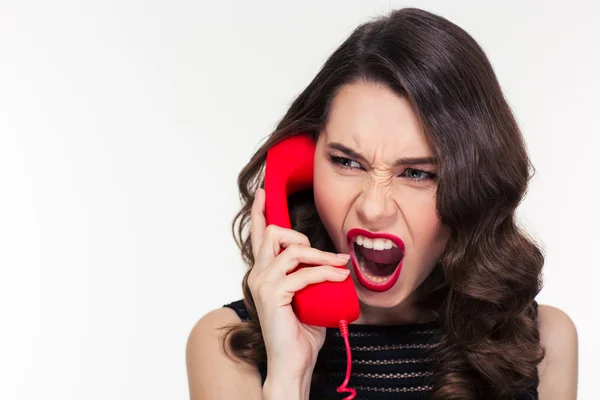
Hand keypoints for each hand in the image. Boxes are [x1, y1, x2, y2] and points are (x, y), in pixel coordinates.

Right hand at [247, 188, 350, 382]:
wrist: (294, 362)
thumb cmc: (302, 331)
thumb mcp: (308, 295)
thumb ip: (311, 275)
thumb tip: (334, 261)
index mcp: (264, 272)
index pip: (259, 235)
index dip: (261, 211)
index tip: (264, 192)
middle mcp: (259, 274)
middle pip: (274, 233)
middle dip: (303, 237)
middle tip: (326, 257)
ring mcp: (263, 284)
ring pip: (292, 250)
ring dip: (321, 257)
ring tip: (339, 267)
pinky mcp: (273, 295)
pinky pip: (303, 273)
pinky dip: (326, 273)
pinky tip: (338, 278)